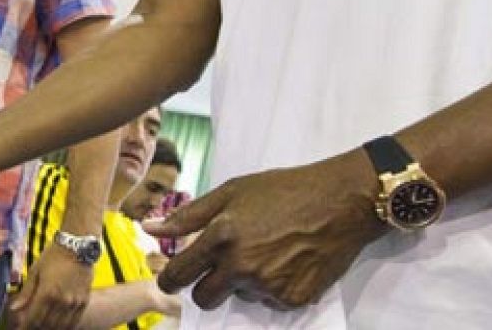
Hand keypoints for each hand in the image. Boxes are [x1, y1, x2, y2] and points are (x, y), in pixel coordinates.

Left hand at [6, 242, 92, 329]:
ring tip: (42, 326)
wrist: (78, 246)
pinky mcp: (84, 301)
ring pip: (60, 326)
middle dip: (35, 328)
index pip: (33, 319)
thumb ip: (26, 292)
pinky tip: (58, 326)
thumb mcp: (35, 271)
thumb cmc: (53, 255)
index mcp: (47, 293)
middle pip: (46, 325)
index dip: (25, 327)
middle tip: (29, 325)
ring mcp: (74, 303)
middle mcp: (62, 301)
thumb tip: (13, 309)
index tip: (19, 329)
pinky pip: (74, 322)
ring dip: (49, 328)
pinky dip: (64, 327)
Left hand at [149, 151, 385, 310]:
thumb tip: (150, 227)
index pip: (180, 274)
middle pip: (205, 298)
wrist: (340, 201)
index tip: (171, 280)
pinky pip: (269, 301)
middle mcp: (242, 266)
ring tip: (266, 252)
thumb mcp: (232, 191)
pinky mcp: (293, 299)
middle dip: (206, 288)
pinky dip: (272, 287)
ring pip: (240, 297)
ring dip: (244, 283)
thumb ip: (189, 214)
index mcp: (222, 237)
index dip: (170, 280)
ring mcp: (269, 286)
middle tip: (220, 269)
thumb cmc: (284, 190)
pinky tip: (286, 262)